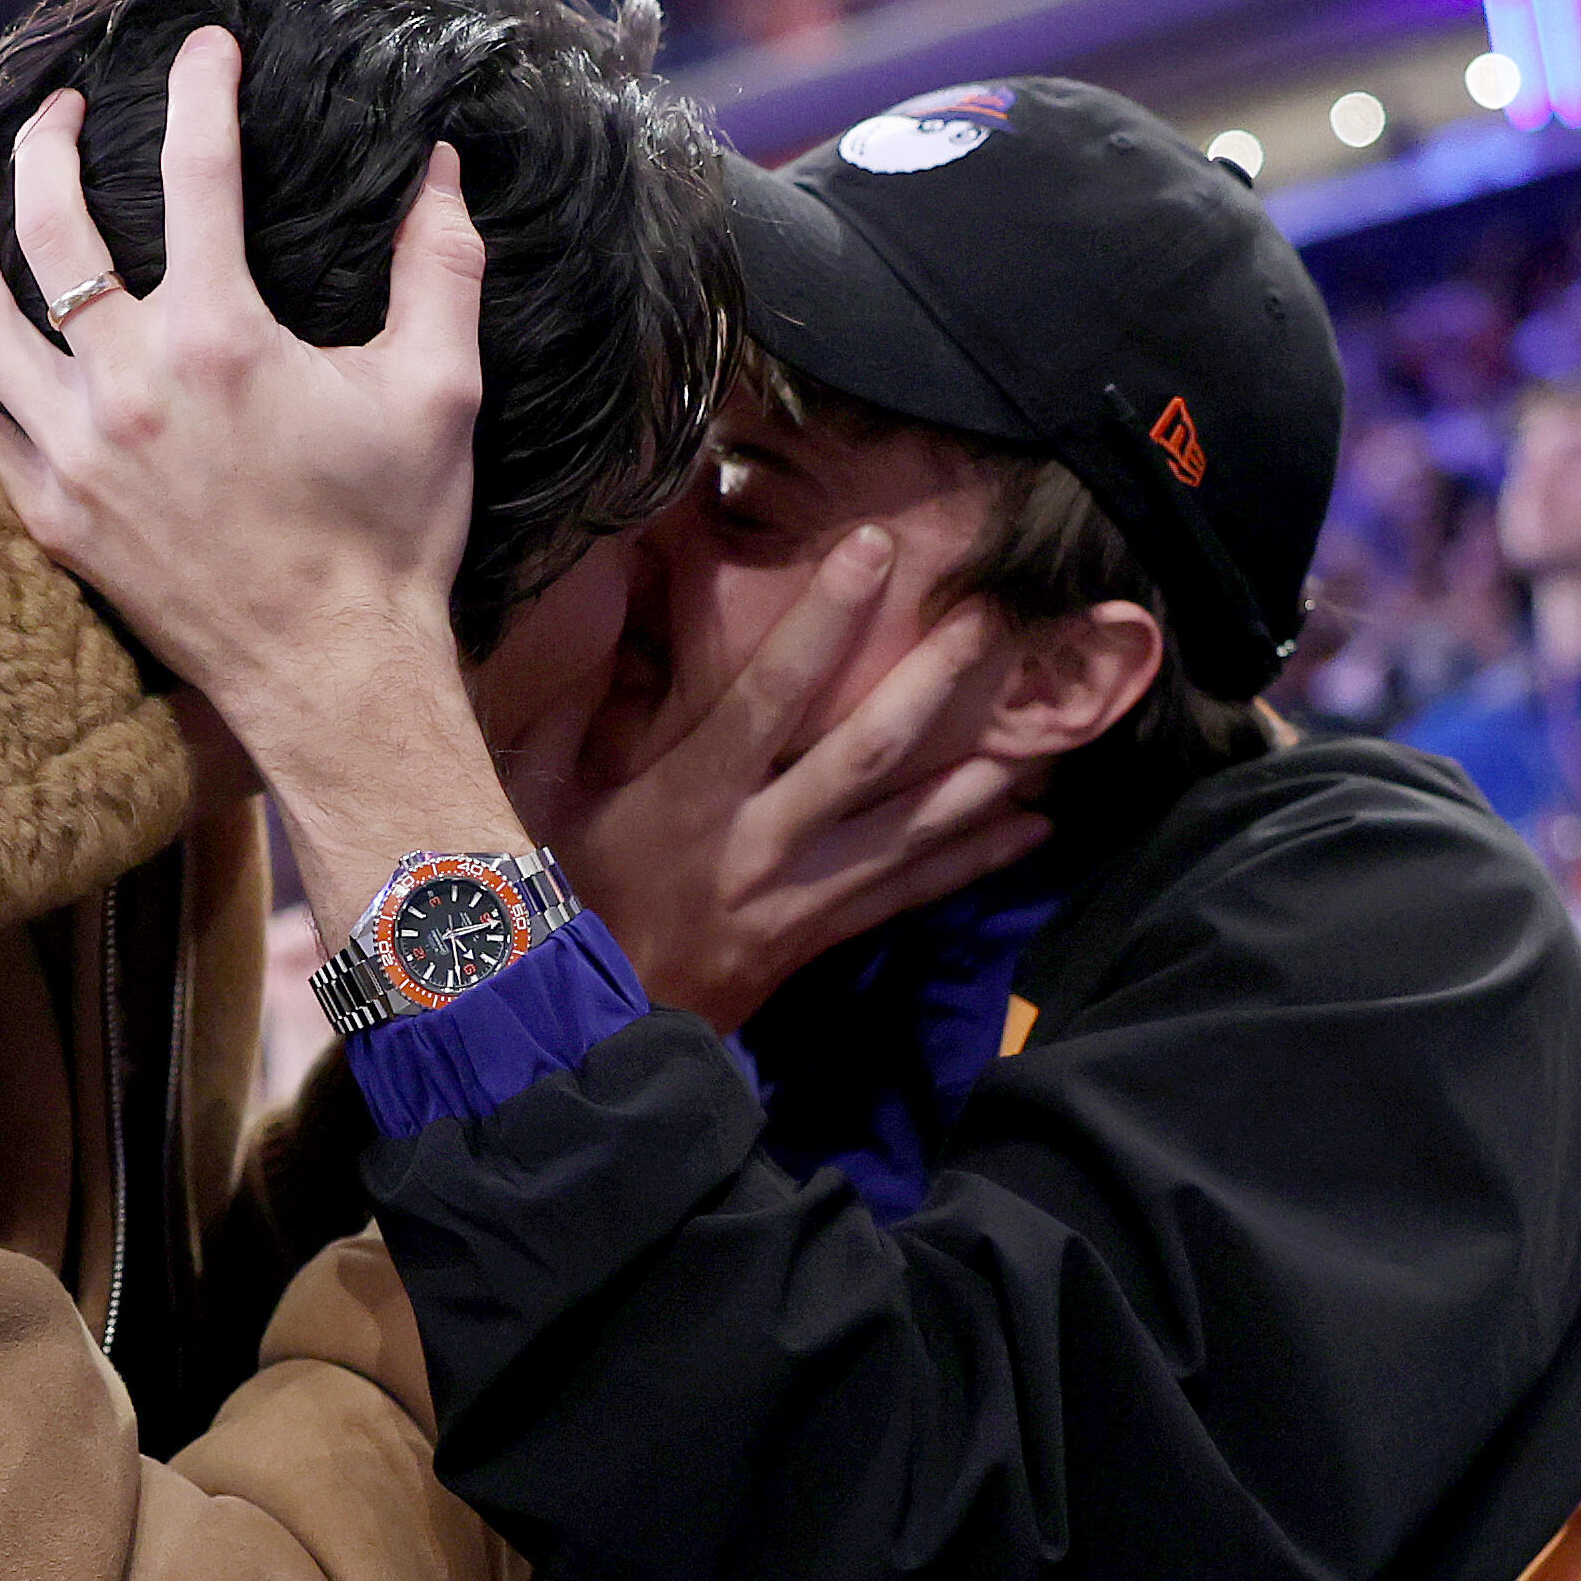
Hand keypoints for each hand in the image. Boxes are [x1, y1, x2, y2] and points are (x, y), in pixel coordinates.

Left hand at [0, 26, 526, 939]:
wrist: (333, 675)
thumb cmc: (393, 536)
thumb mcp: (441, 392)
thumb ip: (440, 267)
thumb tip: (440, 171)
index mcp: (223, 339)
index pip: (197, 171)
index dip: (201, 90)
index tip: (205, 49)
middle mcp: (129, 384)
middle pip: (53, 224)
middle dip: (49, 143)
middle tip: (62, 113)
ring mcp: (75, 452)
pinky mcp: (50, 513)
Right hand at [514, 525, 1049, 1031]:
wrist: (588, 1031)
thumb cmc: (564, 900)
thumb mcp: (540, 804)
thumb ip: (560, 713)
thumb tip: (590, 614)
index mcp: (688, 799)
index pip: (768, 695)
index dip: (823, 621)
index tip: (871, 549)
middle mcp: (756, 844)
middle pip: (863, 755)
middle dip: (931, 684)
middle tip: (989, 622)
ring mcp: (798, 897)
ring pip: (907, 830)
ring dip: (978, 777)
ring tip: (1041, 724)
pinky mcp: (821, 937)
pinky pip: (911, 895)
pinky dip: (974, 861)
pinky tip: (1032, 827)